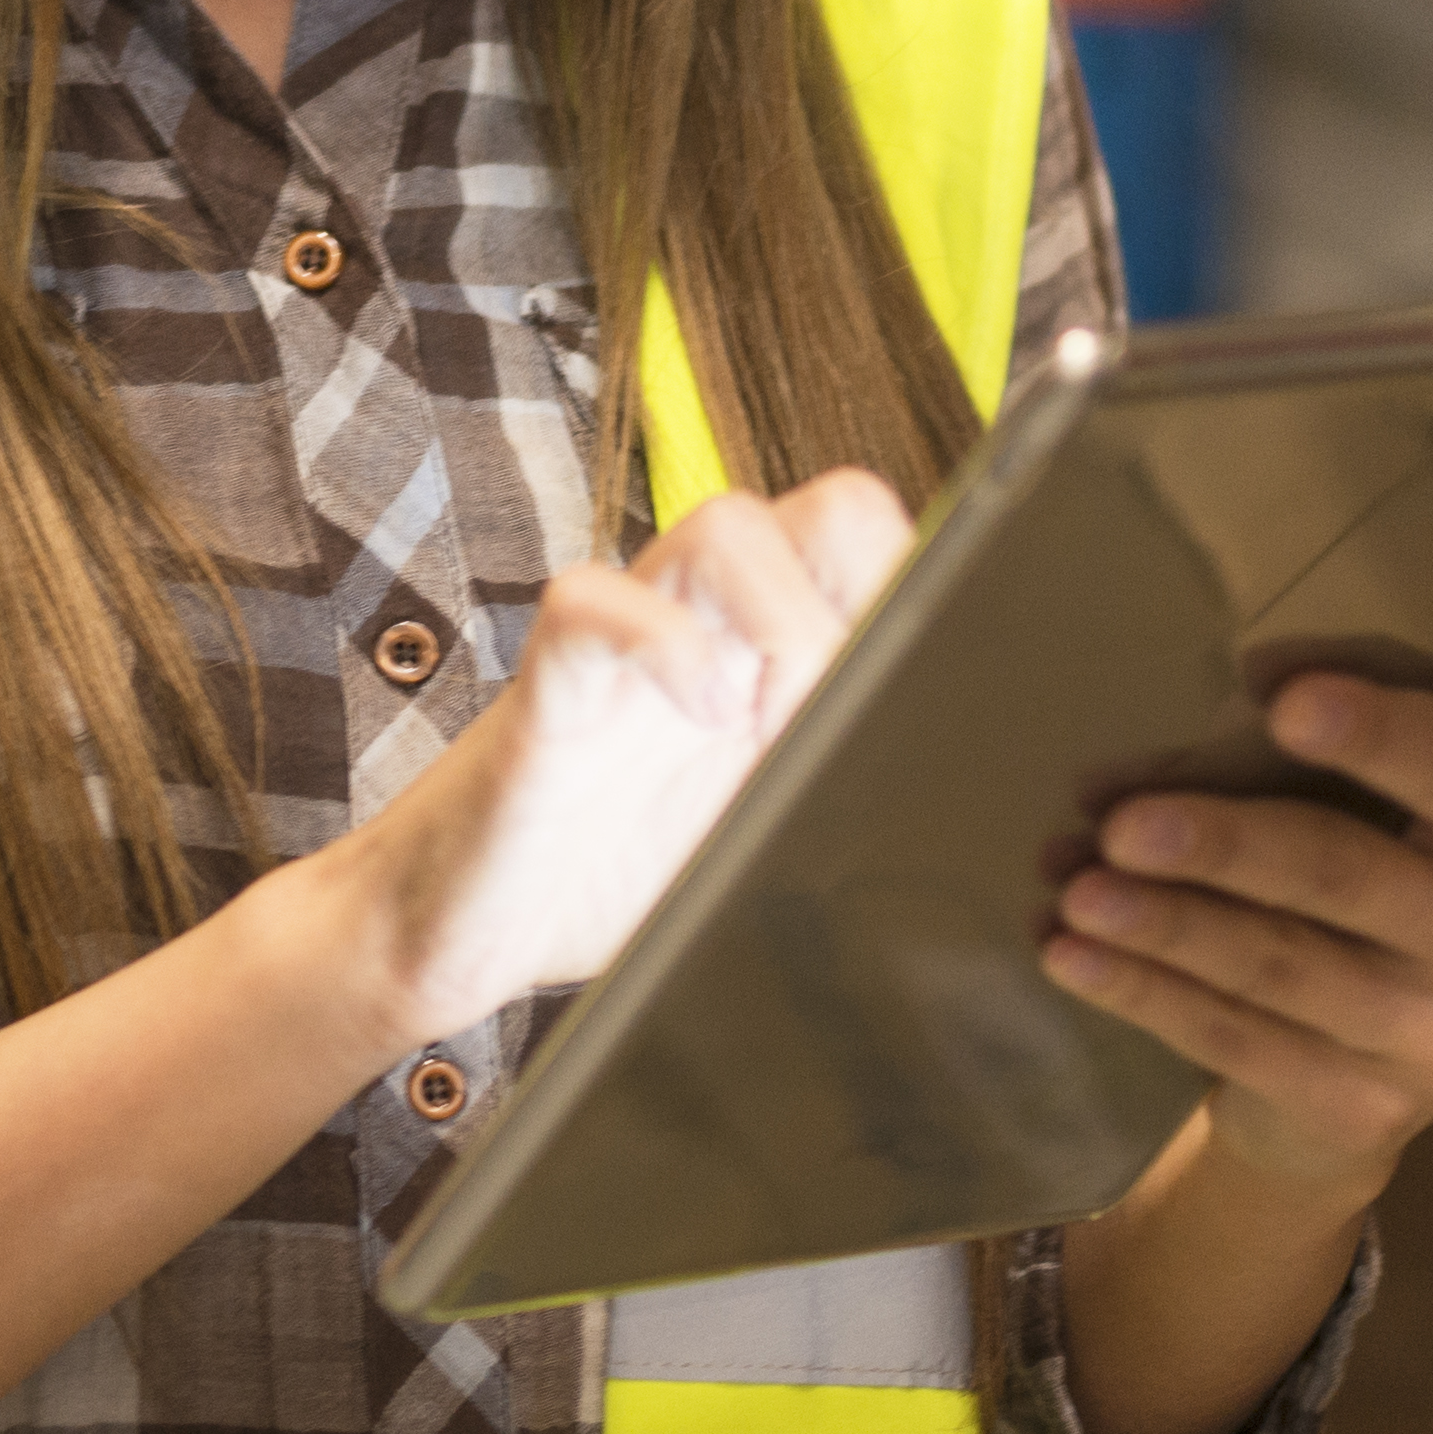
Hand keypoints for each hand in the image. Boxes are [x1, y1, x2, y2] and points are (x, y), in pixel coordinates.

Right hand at [320, 471, 912, 1042]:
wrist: (468, 928)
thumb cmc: (615, 879)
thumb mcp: (764, 837)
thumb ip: (837, 788)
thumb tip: (964, 804)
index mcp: (778, 653)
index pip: (886, 555)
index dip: (931, 591)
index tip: (934, 687)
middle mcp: (714, 620)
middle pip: (836, 506)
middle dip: (872, 599)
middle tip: (851, 710)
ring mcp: (632, 637)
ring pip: (728, 523)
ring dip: (786, 620)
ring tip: (775, 728)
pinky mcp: (553, 680)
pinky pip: (596, 598)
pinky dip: (668, 649)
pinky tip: (701, 721)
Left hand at [1039, 675, 1432, 1215]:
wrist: (1364, 1068)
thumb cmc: (1360, 880)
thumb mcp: (1364, 801)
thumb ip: (1311, 746)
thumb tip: (1239, 683)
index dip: (1385, 738)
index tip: (1281, 700)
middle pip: (1355, 879)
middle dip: (1228, 844)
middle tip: (1123, 825)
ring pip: (1284, 969)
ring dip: (1166, 925)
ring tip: (1071, 889)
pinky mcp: (1372, 1112)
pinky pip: (1242, 1042)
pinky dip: (1147, 993)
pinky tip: (1073, 957)